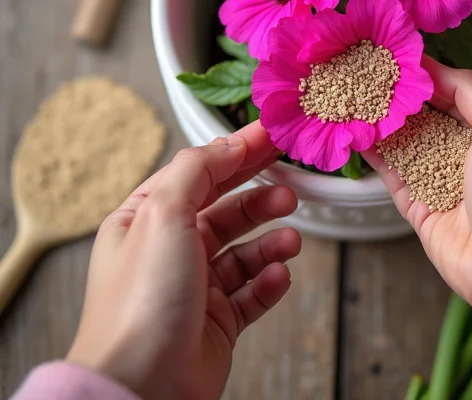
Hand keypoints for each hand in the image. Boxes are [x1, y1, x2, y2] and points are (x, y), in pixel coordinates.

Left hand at [67, 123, 301, 399]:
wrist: (141, 390)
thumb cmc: (139, 304)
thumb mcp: (163, 214)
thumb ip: (197, 168)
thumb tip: (228, 143)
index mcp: (145, 220)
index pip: (197, 173)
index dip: (235, 152)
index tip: (270, 136)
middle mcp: (168, 251)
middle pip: (224, 209)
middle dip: (259, 196)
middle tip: (291, 186)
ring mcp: (193, 288)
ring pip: (243, 250)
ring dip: (270, 240)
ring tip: (292, 238)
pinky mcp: (216, 322)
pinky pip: (252, 291)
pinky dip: (269, 280)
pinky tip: (278, 274)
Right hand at [366, 58, 471, 362]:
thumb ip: (468, 89)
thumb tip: (430, 66)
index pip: (448, 90)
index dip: (421, 74)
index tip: (391, 55)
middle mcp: (461, 150)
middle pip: (421, 114)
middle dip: (395, 96)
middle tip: (362, 73)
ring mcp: (437, 177)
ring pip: (401, 141)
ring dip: (379, 121)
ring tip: (350, 95)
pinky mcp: (416, 205)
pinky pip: (390, 172)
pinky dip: (372, 153)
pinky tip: (353, 132)